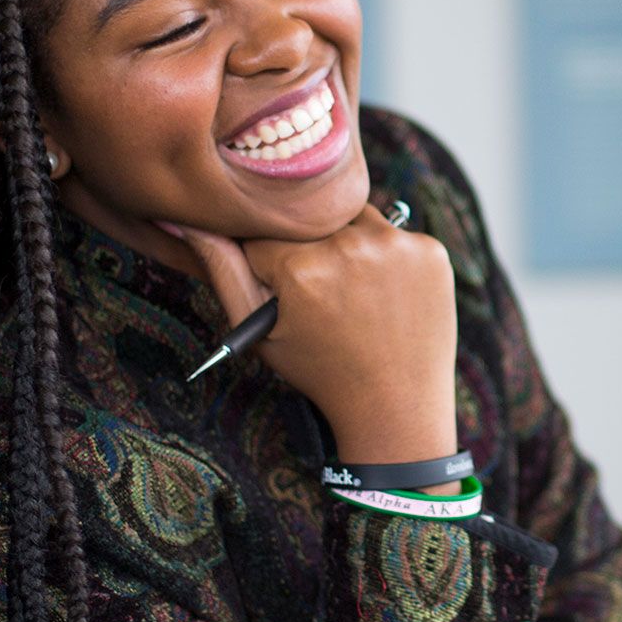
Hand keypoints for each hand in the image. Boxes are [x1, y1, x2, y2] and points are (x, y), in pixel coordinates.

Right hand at [158, 203, 458, 460]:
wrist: (396, 403)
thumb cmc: (320, 371)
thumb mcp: (260, 331)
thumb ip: (224, 272)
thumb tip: (190, 223)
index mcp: (301, 268)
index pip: (265, 235)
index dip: (268, 263)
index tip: (285, 291)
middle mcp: (351, 246)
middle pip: (311, 221)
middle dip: (307, 248)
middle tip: (323, 293)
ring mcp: (397, 245)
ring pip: (353, 217)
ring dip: (347, 242)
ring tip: (352, 290)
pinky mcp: (431, 250)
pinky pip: (395, 232)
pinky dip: (387, 255)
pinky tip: (385, 293)